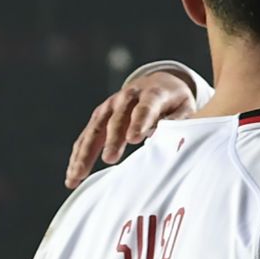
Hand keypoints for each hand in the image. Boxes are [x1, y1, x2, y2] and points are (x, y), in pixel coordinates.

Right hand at [65, 71, 197, 187]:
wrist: (159, 83)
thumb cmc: (175, 101)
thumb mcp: (186, 107)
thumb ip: (179, 121)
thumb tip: (171, 139)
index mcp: (152, 94)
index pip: (145, 107)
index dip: (139, 122)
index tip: (134, 139)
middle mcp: (127, 98)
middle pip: (116, 119)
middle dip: (112, 140)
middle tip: (109, 159)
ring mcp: (109, 107)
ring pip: (94, 129)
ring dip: (85, 153)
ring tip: (78, 176)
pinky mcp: (100, 116)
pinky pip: (86, 136)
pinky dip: (78, 155)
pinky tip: (73, 174)